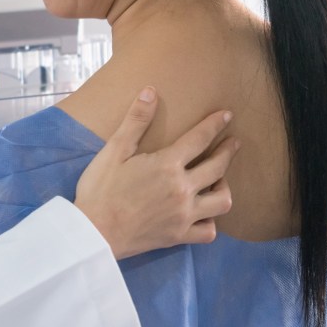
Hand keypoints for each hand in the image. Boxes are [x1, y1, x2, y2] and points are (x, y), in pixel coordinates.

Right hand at [74, 88, 237, 259]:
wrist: (93, 232)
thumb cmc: (100, 189)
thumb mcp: (114, 150)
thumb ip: (136, 121)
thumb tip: (151, 91)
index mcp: (168, 165)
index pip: (200, 139)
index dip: (215, 124)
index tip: (227, 115)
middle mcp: (183, 189)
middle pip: (218, 167)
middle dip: (228, 151)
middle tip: (233, 143)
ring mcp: (184, 215)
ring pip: (222, 201)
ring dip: (224, 187)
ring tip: (219, 180)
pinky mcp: (179, 236)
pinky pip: (208, 231)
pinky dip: (210, 222)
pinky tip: (204, 214)